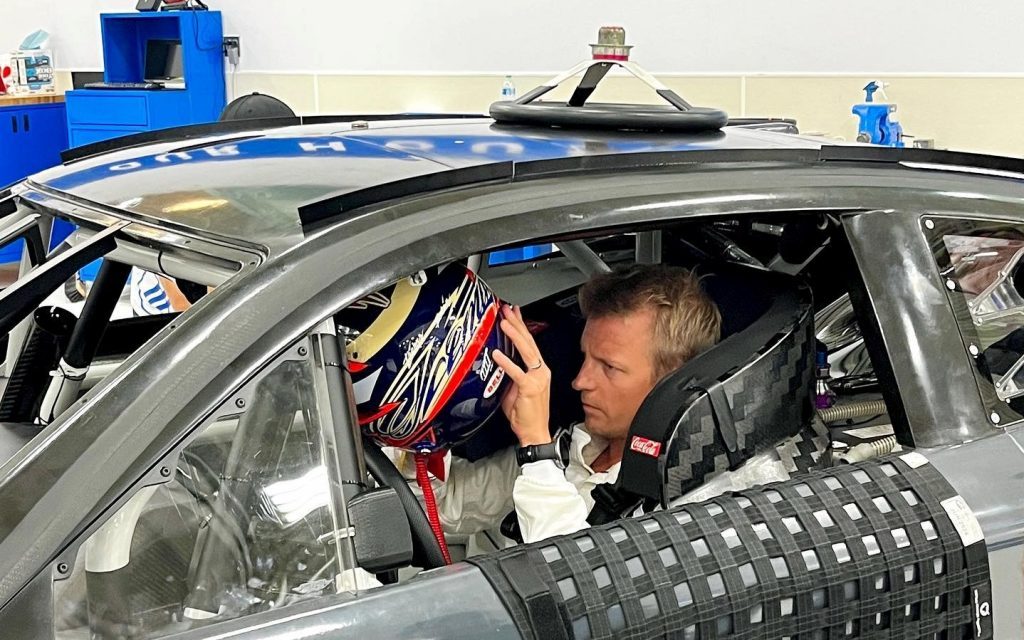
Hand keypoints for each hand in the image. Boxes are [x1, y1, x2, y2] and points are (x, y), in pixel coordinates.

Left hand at [491, 304, 551, 446]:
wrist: (534, 432)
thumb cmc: (525, 414)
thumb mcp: (515, 388)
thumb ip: (509, 374)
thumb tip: (497, 360)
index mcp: (538, 370)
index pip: (529, 343)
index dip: (521, 326)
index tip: (513, 313)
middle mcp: (540, 371)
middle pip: (528, 342)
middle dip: (517, 323)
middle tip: (507, 310)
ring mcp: (537, 379)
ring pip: (526, 352)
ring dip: (514, 335)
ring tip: (504, 323)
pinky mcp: (530, 388)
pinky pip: (517, 372)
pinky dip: (507, 362)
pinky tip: (498, 354)